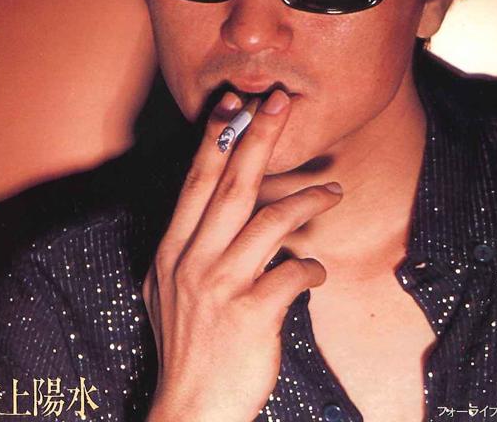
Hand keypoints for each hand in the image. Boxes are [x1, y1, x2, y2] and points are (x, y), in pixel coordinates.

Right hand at [142, 89, 342, 421]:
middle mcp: (191, 260)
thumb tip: (208, 219)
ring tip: (332, 190)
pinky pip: (293, 273)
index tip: (236, 105)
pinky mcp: (251, 314)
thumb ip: (183, 251)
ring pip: (269, 221)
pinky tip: (315, 270)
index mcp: (171, 250)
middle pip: (231, 185)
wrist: (191, 410)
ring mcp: (220, 286)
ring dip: (306, 199)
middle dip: (258, 138)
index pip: (196, 182)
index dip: (216, 139)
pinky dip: (311, 266)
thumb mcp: (164, 292)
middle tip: (280, 104)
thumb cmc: (185, 349)